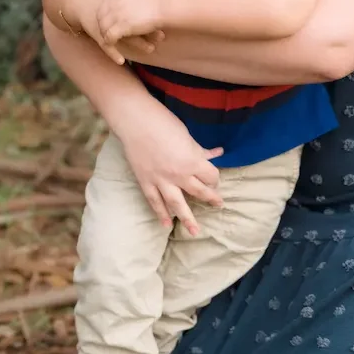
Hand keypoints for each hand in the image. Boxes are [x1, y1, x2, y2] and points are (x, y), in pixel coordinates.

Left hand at [96, 0, 165, 48]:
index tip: (106, 20)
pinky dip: (109, 42)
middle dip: (102, 24)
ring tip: (108, 40)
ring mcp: (116, 14)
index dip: (104, 13)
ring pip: (103, 27)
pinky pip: (109, 36)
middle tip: (104, 32)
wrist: (166, 6)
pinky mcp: (121, 26)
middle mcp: (115, 2)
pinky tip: (112, 44)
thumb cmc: (159, 0)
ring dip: (104, 34)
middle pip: (100, 15)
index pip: (104, 4)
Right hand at [116, 99, 223, 233]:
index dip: (214, 178)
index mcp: (192, 161)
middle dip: (210, 199)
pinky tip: (166, 224)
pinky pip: (154, 202)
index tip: (214, 178)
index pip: (210, 176)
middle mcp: (179, 175)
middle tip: (217, 205)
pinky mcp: (146, 181)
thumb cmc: (163, 123)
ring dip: (187, 218)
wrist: (135, 122)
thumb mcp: (187, 136)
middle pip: (199, 192)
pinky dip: (160, 213)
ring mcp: (161, 180)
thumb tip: (216, 153)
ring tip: (195, 232)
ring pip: (177, 204)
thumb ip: (200, 150)